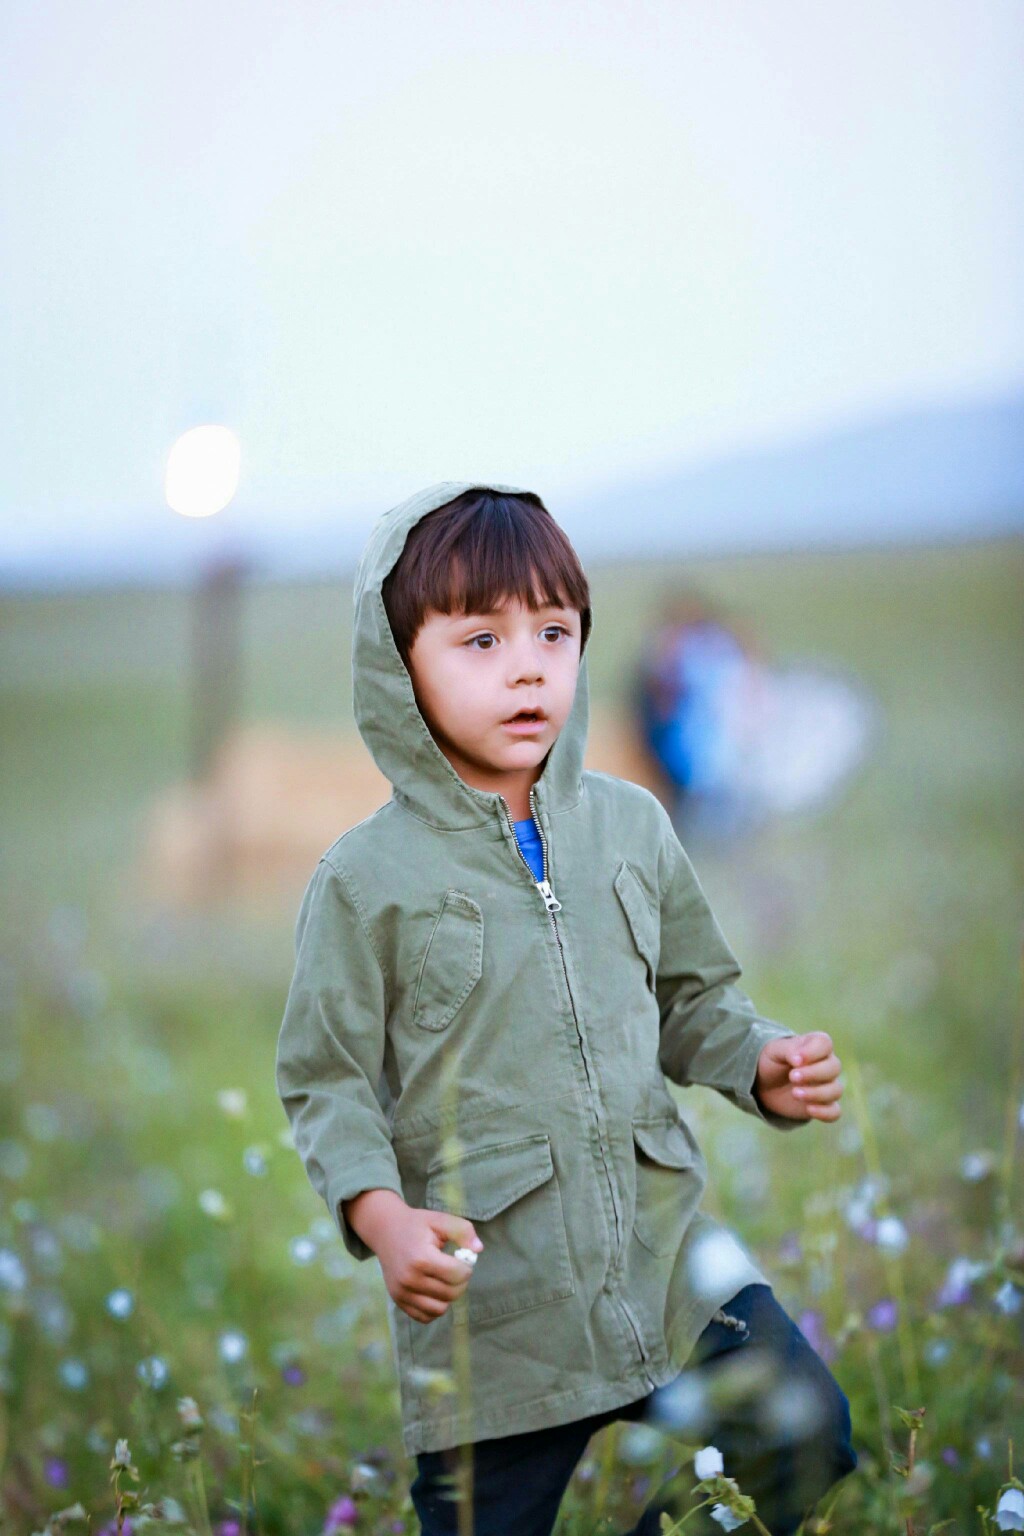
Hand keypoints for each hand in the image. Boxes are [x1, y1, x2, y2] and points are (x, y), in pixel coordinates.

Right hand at [373, 1203, 484, 1323]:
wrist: (385, 1230)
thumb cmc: (416, 1225)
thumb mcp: (440, 1220)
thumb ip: (463, 1230)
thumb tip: (478, 1249)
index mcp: (422, 1258)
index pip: (458, 1275)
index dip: (467, 1267)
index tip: (462, 1258)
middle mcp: (410, 1279)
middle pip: (451, 1293)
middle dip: (460, 1282)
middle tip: (455, 1269)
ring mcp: (402, 1293)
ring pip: (440, 1309)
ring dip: (448, 1296)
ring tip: (444, 1280)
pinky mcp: (398, 1301)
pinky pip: (425, 1316)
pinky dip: (434, 1307)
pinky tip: (434, 1291)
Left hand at [754, 1031, 843, 1121]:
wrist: (765, 1084)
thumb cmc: (772, 1061)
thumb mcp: (774, 1050)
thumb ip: (789, 1049)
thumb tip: (799, 1060)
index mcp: (815, 1045)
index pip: (824, 1043)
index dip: (813, 1052)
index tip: (796, 1061)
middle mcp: (826, 1064)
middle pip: (834, 1067)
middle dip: (814, 1073)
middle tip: (792, 1077)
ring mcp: (827, 1086)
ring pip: (835, 1090)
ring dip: (817, 1093)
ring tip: (795, 1093)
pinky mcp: (823, 1105)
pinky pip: (834, 1111)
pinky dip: (825, 1112)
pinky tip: (809, 1109)